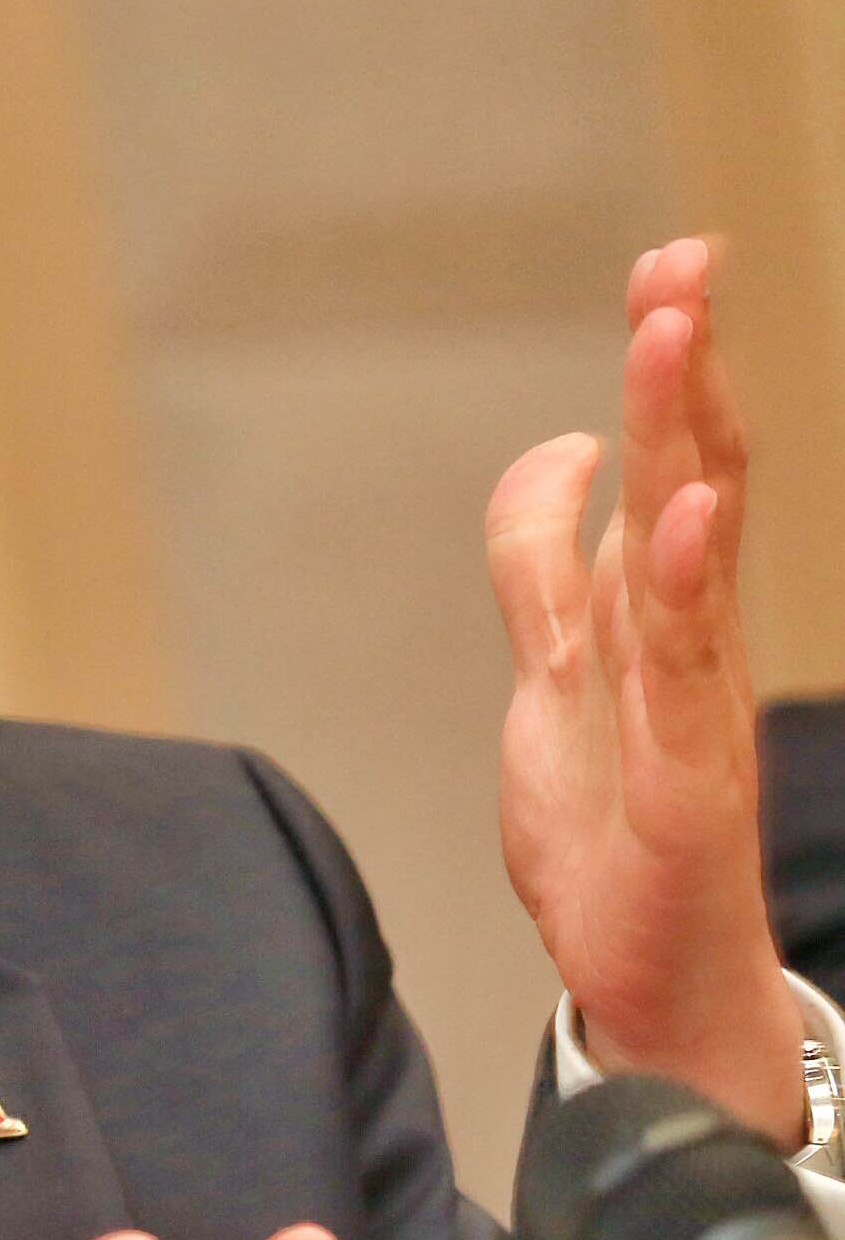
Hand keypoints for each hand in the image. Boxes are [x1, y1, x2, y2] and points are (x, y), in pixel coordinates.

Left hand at [487, 236, 802, 1148]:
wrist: (651, 978)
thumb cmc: (613, 826)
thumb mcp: (551, 671)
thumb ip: (545, 568)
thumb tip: (561, 452)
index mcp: (659, 611)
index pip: (672, 463)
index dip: (668, 368)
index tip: (671, 264)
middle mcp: (690, 642)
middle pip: (693, 479)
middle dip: (683, 368)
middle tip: (682, 262)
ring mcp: (694, 706)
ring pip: (692, 550)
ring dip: (683, 438)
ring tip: (672, 338)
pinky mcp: (681, 781)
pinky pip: (681, 673)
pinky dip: (678, 589)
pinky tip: (674, 521)